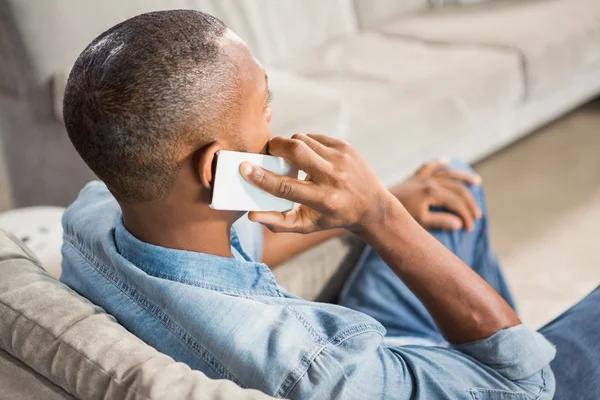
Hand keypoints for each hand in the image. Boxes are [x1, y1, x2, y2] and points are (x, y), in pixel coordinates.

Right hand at [240, 134, 398, 233]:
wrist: (370, 205)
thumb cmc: (332, 217)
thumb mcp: (306, 225)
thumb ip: (278, 222)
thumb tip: (251, 215)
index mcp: (323, 200)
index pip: (286, 186)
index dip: (262, 177)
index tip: (245, 167)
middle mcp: (333, 177)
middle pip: (296, 151)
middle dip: (275, 146)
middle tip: (268, 152)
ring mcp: (341, 159)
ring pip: (302, 140)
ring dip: (289, 146)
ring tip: (290, 159)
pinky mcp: (344, 147)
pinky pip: (314, 137)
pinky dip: (305, 144)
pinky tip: (309, 157)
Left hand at [390, 160, 481, 230]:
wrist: (376, 205)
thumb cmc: (399, 215)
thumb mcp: (421, 221)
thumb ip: (441, 221)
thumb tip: (459, 224)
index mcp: (433, 192)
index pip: (457, 203)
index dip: (466, 216)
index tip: (469, 229)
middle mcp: (430, 181)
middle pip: (457, 189)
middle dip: (469, 202)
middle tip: (477, 215)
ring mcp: (422, 178)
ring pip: (448, 174)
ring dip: (462, 177)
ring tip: (476, 181)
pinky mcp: (414, 177)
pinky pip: (428, 167)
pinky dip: (438, 163)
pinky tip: (446, 161)